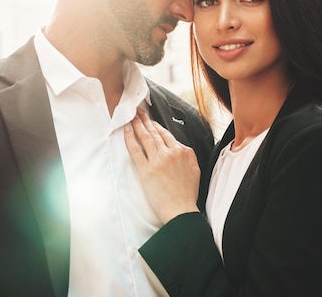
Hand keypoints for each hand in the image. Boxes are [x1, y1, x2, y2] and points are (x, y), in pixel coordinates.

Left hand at [125, 109, 199, 223]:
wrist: (180, 210)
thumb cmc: (187, 194)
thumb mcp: (195, 170)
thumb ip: (189, 155)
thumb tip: (181, 148)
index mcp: (181, 152)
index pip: (166, 134)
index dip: (156, 126)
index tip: (150, 120)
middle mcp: (169, 153)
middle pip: (154, 133)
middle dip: (145, 121)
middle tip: (138, 112)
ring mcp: (157, 160)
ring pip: (145, 138)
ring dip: (137, 125)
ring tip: (132, 117)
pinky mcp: (145, 169)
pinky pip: (135, 150)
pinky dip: (130, 139)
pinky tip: (126, 131)